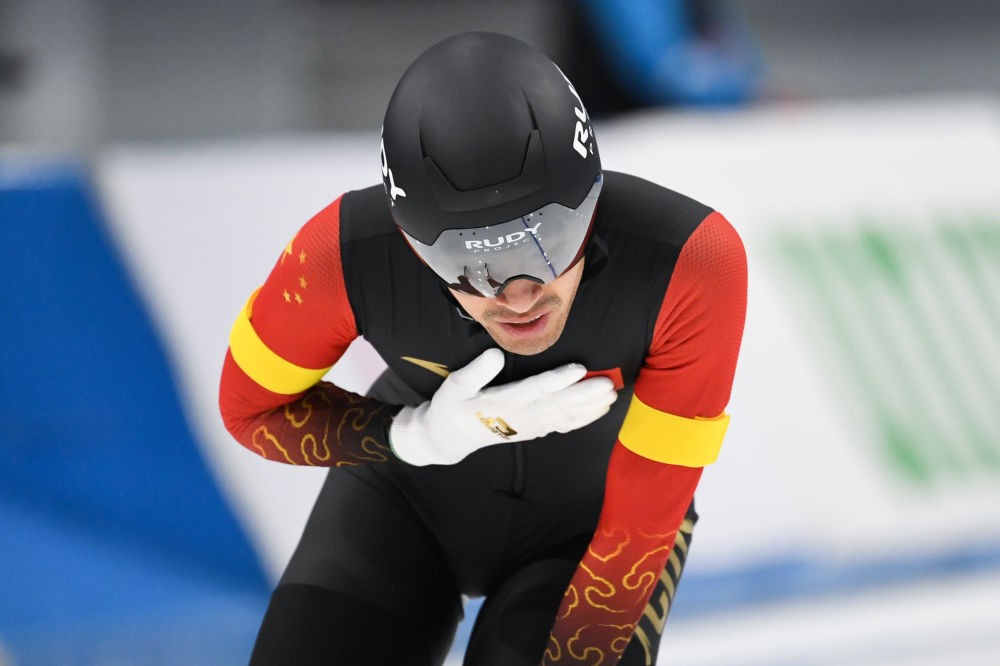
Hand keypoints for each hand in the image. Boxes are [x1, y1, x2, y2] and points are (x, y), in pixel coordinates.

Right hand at [389, 348, 616, 465]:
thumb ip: (476, 372)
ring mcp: (530, 426)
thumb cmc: (452, 406)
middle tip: (608, 384)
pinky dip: (583, 418)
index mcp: (503, 402)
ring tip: (611, 395)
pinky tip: (600, 410)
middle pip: (558, 404)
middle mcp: (521, 416)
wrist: (450, 438)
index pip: (536, 389)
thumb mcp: (455, 386)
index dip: (558, 379)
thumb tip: (494, 354)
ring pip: (565, 416)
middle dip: (585, 394)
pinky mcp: (534, 431)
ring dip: (590, 406)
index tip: (579, 368)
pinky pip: (563, 425)